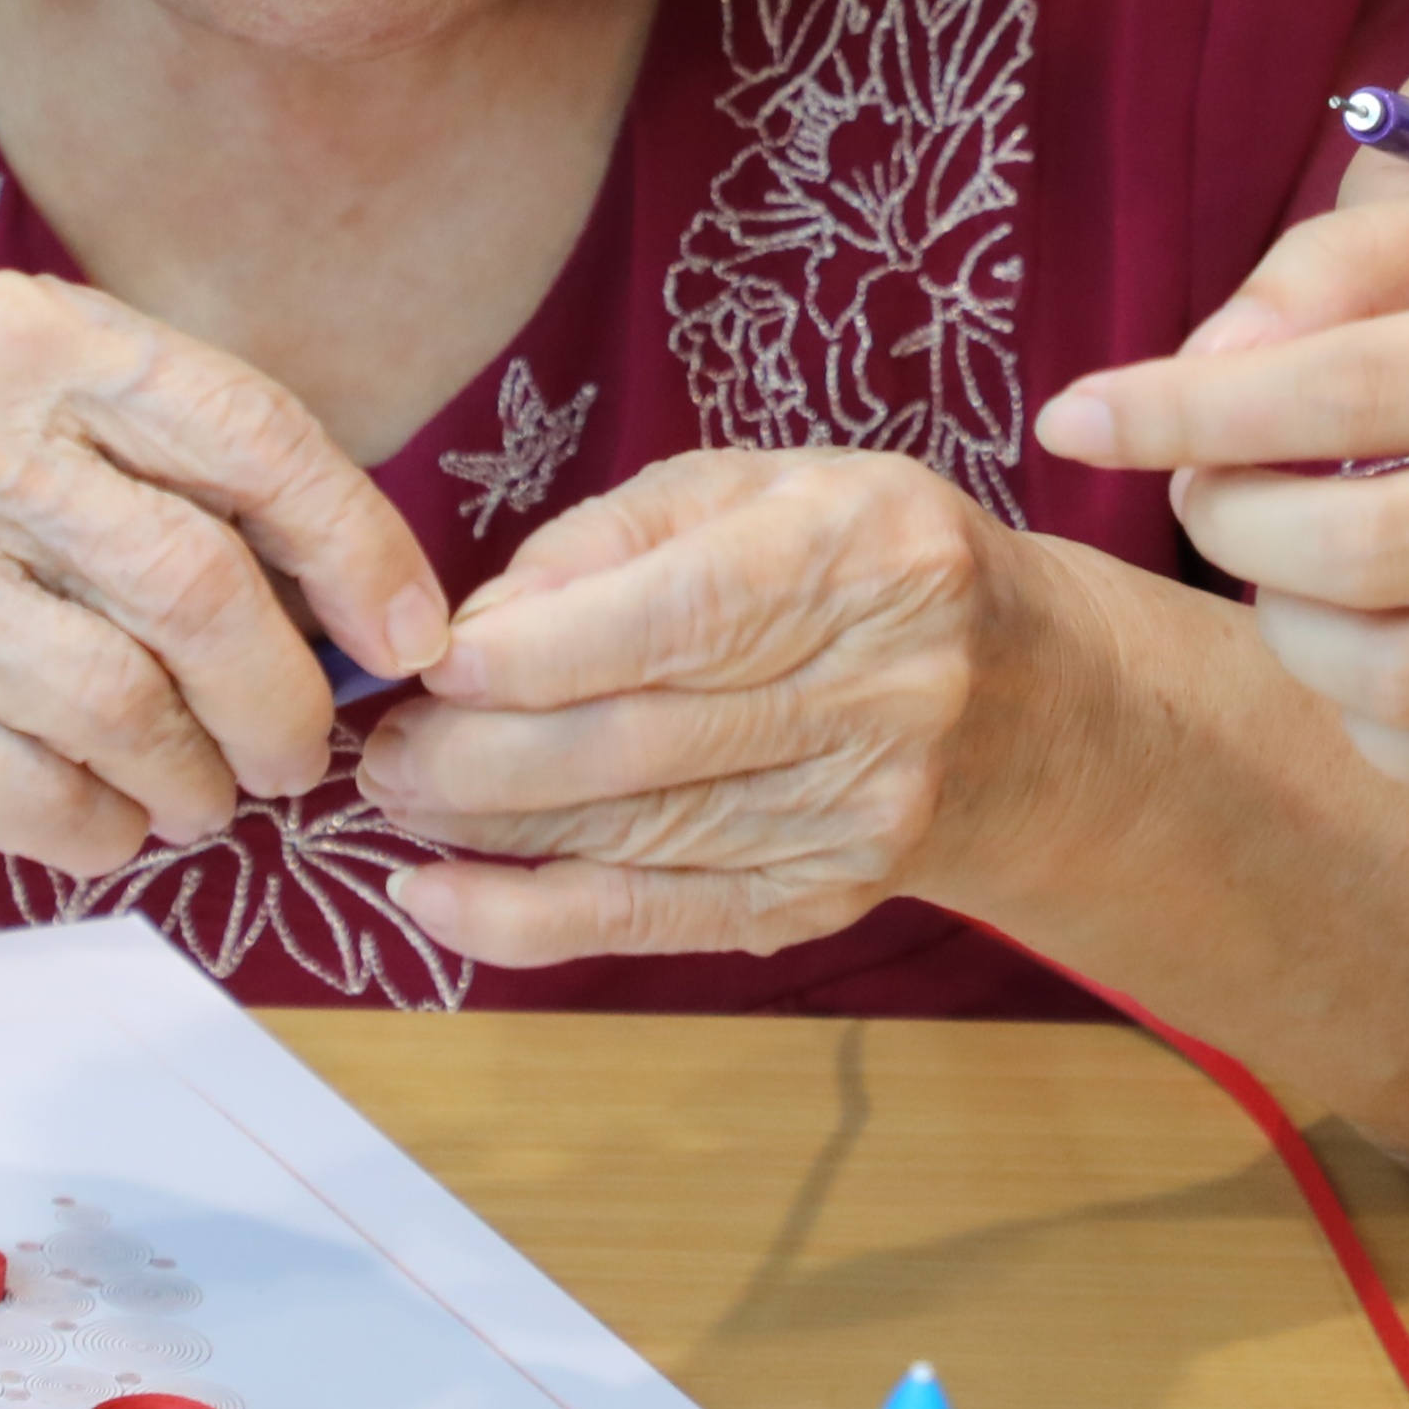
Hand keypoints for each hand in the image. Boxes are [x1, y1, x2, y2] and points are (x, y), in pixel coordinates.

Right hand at [0, 273, 448, 878]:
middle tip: (301, 750)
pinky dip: (105, 829)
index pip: (249, 435)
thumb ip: (185, 460)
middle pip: (196, 588)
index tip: (408, 635)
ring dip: (198, 778)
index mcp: (32, 338)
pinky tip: (118, 819)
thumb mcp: (40, 402)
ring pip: (123, 707)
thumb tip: (371, 599)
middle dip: (281, 697)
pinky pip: (35, 795)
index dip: (356, 548)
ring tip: (209, 791)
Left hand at [353, 450, 1063, 965]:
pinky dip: (528, 922)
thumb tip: (483, 619)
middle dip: (483, 753)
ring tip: (395, 796)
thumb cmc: (864, 565)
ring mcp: (858, 812)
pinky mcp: (823, 898)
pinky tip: (437, 898)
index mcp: (867, 556)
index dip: (544, 651)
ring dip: (486, 829)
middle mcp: (880, 691)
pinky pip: (652, 921)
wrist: (1030, 703)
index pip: (686, 616)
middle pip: (645, 742)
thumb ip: (623, 533)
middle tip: (379, 743)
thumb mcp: (768, 487)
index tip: (434, 661)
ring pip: (634, 836)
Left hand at [1048, 140, 1408, 790]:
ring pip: (1400, 680)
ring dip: (1286, 631)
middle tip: (1206, 490)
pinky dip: (1373, 718)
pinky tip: (1370, 649)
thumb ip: (1369, 256)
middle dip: (1231, 525)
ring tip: (1279, 572)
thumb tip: (1202, 353)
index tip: (1078, 411)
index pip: (1348, 385)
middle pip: (1361, 550)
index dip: (1186, 406)